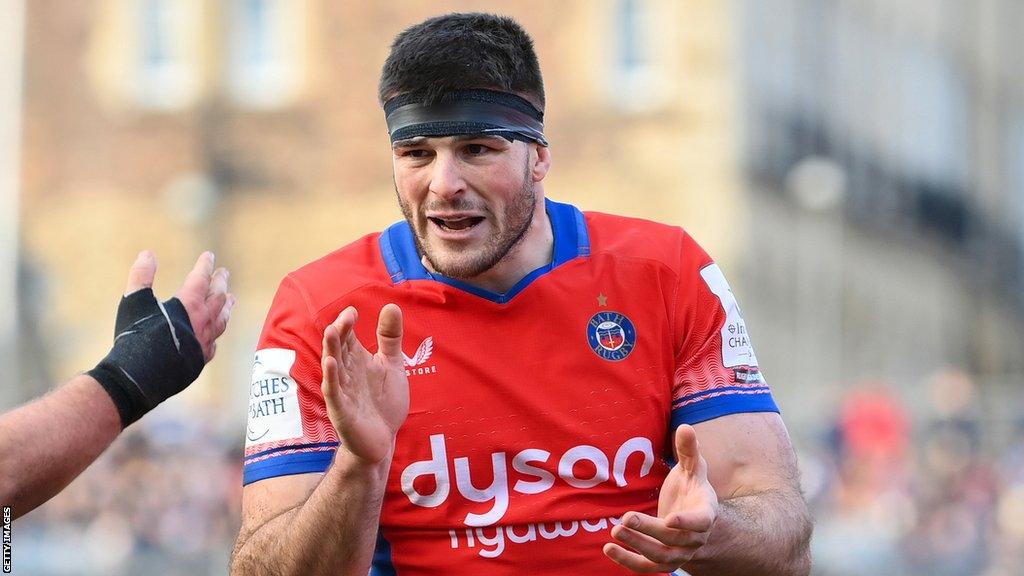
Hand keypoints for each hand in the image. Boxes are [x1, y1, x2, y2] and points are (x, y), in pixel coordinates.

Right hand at [126, 250, 234, 361]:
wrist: (141, 375)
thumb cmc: (136, 335)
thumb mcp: (134, 301)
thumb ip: (141, 276)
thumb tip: (147, 254)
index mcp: (189, 304)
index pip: (201, 279)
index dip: (205, 266)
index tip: (209, 256)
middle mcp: (203, 321)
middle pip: (218, 297)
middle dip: (220, 283)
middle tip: (224, 274)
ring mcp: (205, 341)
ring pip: (222, 319)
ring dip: (226, 306)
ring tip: (231, 299)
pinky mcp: (201, 358)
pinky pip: (214, 343)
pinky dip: (215, 334)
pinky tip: (215, 334)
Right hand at [321, 304, 408, 464]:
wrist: (383, 440)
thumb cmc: (384, 403)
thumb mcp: (391, 365)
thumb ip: (390, 338)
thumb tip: (391, 304)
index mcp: (356, 361)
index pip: (347, 337)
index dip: (347, 324)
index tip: (353, 312)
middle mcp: (346, 374)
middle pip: (338, 348)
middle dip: (339, 332)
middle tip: (345, 318)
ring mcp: (342, 392)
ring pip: (333, 367)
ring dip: (331, 350)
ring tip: (331, 331)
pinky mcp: (341, 411)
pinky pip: (334, 393)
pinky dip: (331, 379)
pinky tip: (330, 364)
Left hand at [604, 424, 719, 572]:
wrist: (692, 514)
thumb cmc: (692, 486)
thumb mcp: (693, 467)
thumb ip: (689, 450)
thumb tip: (685, 427)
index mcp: (706, 513)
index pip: (701, 521)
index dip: (687, 522)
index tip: (669, 518)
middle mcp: (696, 537)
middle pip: (673, 539)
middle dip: (649, 530)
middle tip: (625, 519)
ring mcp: (681, 553)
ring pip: (660, 556)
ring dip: (637, 546)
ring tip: (614, 531)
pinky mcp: (664, 561)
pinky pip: (648, 568)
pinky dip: (629, 562)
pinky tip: (609, 549)